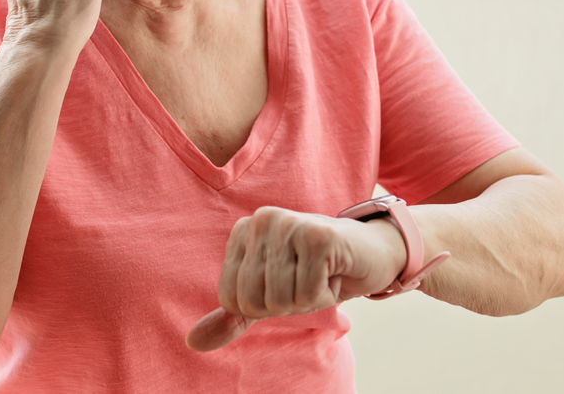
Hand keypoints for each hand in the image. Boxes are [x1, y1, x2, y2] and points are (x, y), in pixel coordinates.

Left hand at [186, 206, 407, 351]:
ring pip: (281, 299)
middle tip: (307, 280)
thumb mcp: (269, 297)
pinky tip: (335, 272)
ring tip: (320, 274)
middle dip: (286, 304)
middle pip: (255, 300)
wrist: (371, 253)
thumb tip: (192, 342)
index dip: (263, 306)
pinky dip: (326, 295)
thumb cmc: (316, 274)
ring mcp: (288, 223)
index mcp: (242, 231)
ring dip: (308, 300)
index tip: (287, 284)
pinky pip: (307, 295)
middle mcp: (260, 220)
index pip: (231, 299)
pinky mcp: (317, 235)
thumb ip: (232, 317)